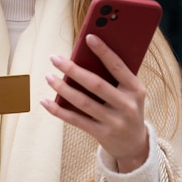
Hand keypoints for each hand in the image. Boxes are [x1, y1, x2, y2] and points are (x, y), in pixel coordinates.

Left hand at [41, 34, 148, 171]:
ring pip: (83, 102)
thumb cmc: (127, 108)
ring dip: (62, 89)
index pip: (118, 66)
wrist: (135, 144)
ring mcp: (114, 122)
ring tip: (48, 77)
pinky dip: (58, 110)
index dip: (104, 51)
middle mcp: (127, 106)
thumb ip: (114, 77)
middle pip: (95, 84)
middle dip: (73, 70)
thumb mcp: (130, 92)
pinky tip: (45, 101)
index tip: (88, 37)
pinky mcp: (101, 134)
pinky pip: (76, 120)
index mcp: (136, 89)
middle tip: (55, 58)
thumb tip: (85, 56)